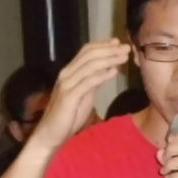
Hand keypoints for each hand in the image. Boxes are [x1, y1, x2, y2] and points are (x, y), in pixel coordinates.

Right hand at [34, 39, 133, 153]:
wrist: (51, 134)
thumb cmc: (68, 116)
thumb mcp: (84, 95)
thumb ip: (93, 81)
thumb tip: (108, 68)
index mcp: (70, 72)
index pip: (86, 51)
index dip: (102, 45)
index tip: (118, 42)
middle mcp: (66, 74)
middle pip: (89, 55)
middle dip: (109, 50)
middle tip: (126, 47)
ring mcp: (67, 84)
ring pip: (89, 66)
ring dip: (109, 59)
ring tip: (123, 57)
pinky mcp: (69, 96)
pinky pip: (87, 82)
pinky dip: (101, 75)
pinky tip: (113, 72)